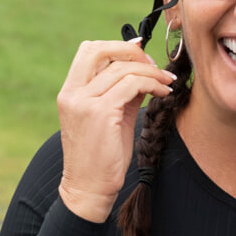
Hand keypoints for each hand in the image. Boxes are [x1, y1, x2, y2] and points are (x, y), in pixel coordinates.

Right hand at [57, 39, 175, 222]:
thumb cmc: (100, 156)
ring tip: (166, 82)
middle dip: (131, 51)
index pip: (89, 51)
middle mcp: (72, 93)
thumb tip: (143, 70)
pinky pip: (132, 85)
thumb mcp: (109, 116)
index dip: (117, 46)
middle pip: (100, 49)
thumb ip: (121, 91)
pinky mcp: (100, 113)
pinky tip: (162, 93)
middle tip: (153, 65)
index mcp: (70, 91)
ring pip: (122, 68)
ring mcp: (84, 102)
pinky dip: (152, 84)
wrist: (88, 188)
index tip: (141, 54)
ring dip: (150, 71)